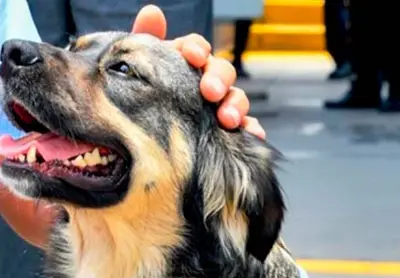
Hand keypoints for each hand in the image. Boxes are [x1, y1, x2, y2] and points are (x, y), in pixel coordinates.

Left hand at [131, 5, 265, 139]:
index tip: (192, 56)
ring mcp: (219, 105)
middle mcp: (207, 80)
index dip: (197, 49)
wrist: (142, 132)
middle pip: (222, 71)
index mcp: (186, 62)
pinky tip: (252, 133)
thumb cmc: (141, 93)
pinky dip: (251, 128)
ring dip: (236, 106)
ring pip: (236, 98)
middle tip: (210, 92)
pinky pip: (245, 127)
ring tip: (229, 119)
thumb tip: (153, 12)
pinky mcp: (228, 129)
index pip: (197, 47)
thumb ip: (145, 37)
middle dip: (219, 79)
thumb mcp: (138, 65)